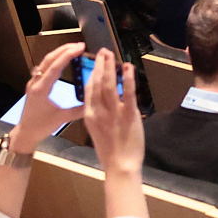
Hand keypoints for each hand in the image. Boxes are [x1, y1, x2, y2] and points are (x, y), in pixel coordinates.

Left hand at [13, 43, 85, 153]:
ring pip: (46, 62)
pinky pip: (45, 68)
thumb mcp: (61, 118)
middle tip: (79, 45)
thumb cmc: (41, 126)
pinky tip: (63, 60)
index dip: (68, 55)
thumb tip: (94, 101)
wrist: (25, 133)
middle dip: (64, 50)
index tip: (80, 48)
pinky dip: (55, 61)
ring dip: (59, 53)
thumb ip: (78, 110)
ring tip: (73, 49)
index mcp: (41, 89)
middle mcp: (35, 83)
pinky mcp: (35, 85)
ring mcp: (34, 83)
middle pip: (49, 60)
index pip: (55, 67)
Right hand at [83, 49, 143, 175]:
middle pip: (97, 83)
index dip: (92, 73)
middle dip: (100, 65)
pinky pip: (128, 93)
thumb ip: (97, 116)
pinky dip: (128, 78)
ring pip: (109, 84)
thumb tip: (100, 104)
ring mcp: (113, 112)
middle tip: (102, 52)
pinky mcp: (128, 115)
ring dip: (110, 67)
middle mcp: (98, 111)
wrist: (119, 166)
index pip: (88, 89)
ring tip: (111, 55)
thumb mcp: (97, 131)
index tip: (95, 63)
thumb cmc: (110, 152)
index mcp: (89, 115)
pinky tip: (129, 67)